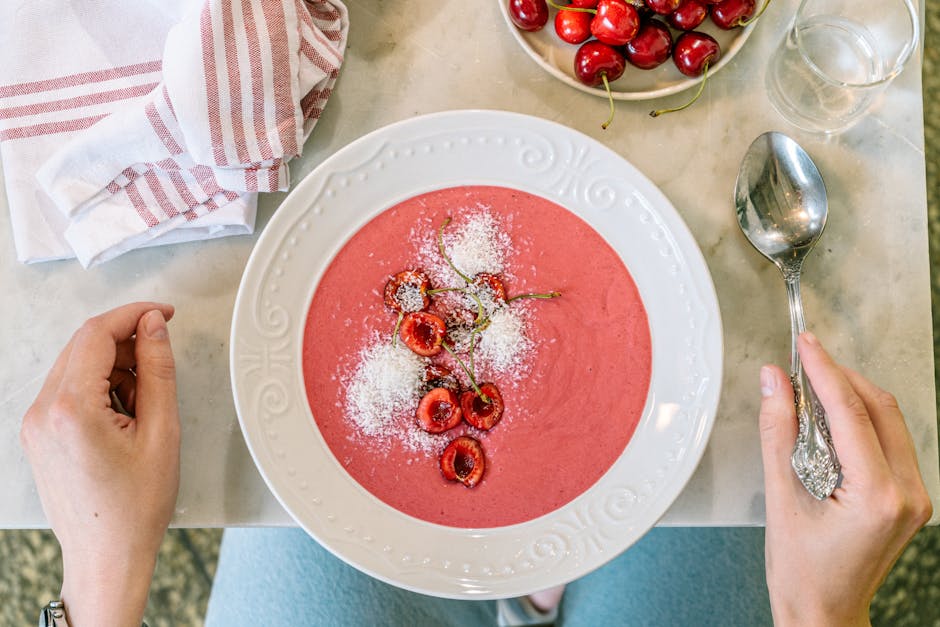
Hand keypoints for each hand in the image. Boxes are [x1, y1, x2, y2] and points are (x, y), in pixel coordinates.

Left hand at [20, 302, 179, 626]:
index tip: (164, 314)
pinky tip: (125, 411)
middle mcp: (42, 411)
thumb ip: (158, 371)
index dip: (135, 314)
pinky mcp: (38, 434)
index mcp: (71, 409)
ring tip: (146, 399)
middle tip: (162, 352)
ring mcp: (35, 423)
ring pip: (76, 365)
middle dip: (126, 339)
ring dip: (113, 365)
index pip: (97, 333)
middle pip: (83, 345)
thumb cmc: (135, 507)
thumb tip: (154, 328)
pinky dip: (98, 385)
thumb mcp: (162, 431)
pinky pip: (68, 389)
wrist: (106, 555)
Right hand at [759, 333, 931, 626]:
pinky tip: (830, 419)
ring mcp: (915, 496)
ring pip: (890, 421)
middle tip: (803, 362)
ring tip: (811, 388)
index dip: (825, 371)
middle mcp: (908, 494)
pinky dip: (861, 420)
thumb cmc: (802, 570)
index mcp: (877, 496)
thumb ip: (777, 432)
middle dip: (840, 378)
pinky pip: (891, 441)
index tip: (805, 344)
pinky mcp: (910, 498)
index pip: (852, 413)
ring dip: (851, 396)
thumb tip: (776, 382)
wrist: (824, 611)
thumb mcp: (779, 497)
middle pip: (880, 409)